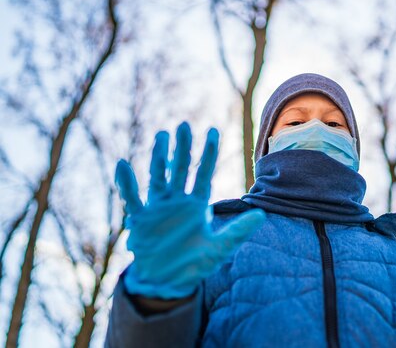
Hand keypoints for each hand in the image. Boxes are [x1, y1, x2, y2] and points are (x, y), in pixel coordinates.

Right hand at [116, 122, 265, 298]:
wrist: (168, 282)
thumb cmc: (195, 263)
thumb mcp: (220, 248)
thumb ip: (238, 231)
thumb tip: (261, 214)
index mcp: (197, 205)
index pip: (204, 173)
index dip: (208, 153)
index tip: (213, 131)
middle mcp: (178, 201)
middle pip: (181, 169)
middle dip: (183, 148)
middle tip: (184, 125)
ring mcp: (158, 208)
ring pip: (158, 177)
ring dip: (159, 158)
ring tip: (161, 136)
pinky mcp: (141, 219)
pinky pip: (132, 198)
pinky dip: (127, 183)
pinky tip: (122, 165)